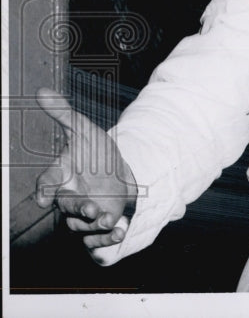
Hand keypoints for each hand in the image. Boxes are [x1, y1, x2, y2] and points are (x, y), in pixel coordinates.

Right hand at [34, 87, 136, 249]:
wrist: (119, 175)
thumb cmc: (95, 153)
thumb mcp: (84, 130)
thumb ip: (63, 114)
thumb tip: (41, 91)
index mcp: (61, 176)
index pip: (48, 183)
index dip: (45, 190)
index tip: (46, 197)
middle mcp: (68, 198)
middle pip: (68, 207)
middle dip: (80, 209)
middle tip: (94, 207)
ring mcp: (81, 216)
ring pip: (82, 226)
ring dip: (96, 226)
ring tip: (111, 219)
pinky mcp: (96, 230)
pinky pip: (95, 243)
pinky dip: (106, 242)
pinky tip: (120, 233)